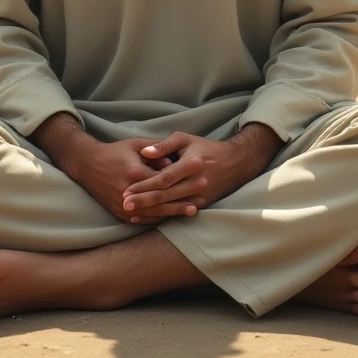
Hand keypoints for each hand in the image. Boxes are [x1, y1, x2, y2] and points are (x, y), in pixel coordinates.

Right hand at [75, 138, 207, 225]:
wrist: (88, 165)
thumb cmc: (115, 152)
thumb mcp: (136, 145)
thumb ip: (157, 152)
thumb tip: (175, 162)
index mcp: (134, 172)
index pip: (163, 180)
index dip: (182, 180)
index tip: (199, 179)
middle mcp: (129, 192)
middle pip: (162, 199)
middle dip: (183, 199)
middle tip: (203, 197)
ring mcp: (124, 206)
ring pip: (155, 213)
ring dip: (175, 212)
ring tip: (193, 209)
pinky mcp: (121, 214)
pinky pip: (145, 220)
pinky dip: (160, 218)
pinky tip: (174, 216)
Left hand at [122, 132, 249, 220]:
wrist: (233, 163)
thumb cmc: (204, 148)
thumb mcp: (185, 139)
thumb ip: (164, 145)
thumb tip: (144, 153)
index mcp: (192, 164)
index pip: (163, 178)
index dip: (144, 185)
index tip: (127, 190)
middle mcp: (197, 183)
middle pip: (165, 195)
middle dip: (143, 201)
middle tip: (124, 204)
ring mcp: (200, 196)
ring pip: (170, 207)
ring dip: (150, 212)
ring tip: (131, 213)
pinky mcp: (201, 205)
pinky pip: (178, 213)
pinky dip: (162, 216)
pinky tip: (147, 218)